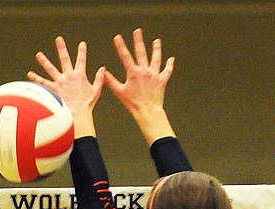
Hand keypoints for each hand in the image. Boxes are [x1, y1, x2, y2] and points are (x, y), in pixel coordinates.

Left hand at [28, 37, 105, 137]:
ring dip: (44, 61)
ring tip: (39, 55)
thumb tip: (103, 69)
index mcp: (80, 76)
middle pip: (65, 59)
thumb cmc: (87, 105)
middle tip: (58, 39)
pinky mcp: (53, 89)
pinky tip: (30, 74)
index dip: (82, 51)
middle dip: (62, 48)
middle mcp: (69, 76)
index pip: (82, 60)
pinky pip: (43, 83)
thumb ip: (100, 79)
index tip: (82, 44)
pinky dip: (36, 78)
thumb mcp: (96, 91)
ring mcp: (60, 82)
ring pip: (51, 69)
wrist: (77, 115)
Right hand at [105, 28, 175, 143]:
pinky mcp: (162, 80)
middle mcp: (145, 71)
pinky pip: (167, 71)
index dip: (121, 46)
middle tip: (138, 31)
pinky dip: (169, 65)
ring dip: (156, 49)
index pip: (125, 56)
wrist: (148, 111)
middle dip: (138, 41)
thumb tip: (104, 73)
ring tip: (157, 41)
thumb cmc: (133, 104)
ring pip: (156, 59)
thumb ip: (111, 81)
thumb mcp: (120, 92)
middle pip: (141, 52)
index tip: (118, 37)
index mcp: (134, 73)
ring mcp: (154, 75)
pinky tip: (171, 59)